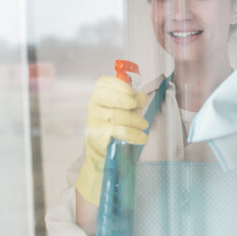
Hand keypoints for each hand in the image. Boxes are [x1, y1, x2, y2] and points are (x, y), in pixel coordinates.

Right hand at [75, 76, 148, 205]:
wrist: (104, 152)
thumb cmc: (116, 126)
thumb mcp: (127, 109)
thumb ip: (135, 100)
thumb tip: (142, 96)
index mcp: (99, 95)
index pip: (104, 83)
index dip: (120, 86)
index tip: (132, 92)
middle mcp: (93, 106)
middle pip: (111, 98)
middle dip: (129, 101)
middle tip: (139, 107)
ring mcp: (94, 121)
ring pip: (116, 115)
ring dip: (135, 120)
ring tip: (143, 125)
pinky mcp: (98, 137)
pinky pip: (118, 132)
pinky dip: (133, 134)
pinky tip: (141, 137)